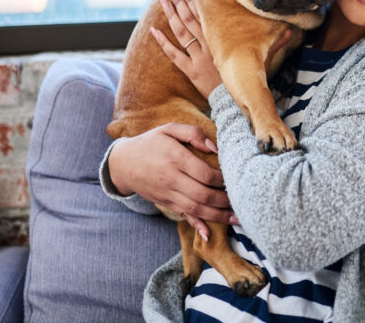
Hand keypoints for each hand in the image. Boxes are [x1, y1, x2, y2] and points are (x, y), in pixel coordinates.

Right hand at [108, 122, 236, 239]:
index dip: (222, 179)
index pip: (205, 174)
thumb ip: (193, 133)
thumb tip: (215, 147)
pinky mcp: (165, 203)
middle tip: (242, 201)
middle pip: (203, 195)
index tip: (234, 178)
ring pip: (196, 209)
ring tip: (237, 219)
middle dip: (225, 201)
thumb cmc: (150, 142)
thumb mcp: (169, 129)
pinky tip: (208, 234)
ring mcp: (167, 194)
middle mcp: (171, 179)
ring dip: (218, 216)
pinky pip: (183, 215)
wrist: (123, 163)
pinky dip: (196, 226)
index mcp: (175, 158)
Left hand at [151, 0, 294, 96]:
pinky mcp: (190, 71)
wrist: (236, 103)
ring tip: (163, 0)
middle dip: (180, 3)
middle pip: (191, 20)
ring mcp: (198, 58)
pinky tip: (153, 30)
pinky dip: (163, 43)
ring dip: (171, 15)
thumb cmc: (249, 81)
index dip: (195, 3)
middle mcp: (209, 47)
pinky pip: (174, 55)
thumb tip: (291, 31)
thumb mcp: (262, 61)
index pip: (207, 17)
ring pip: (181, 33)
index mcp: (223, 42)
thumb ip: (275, 45)